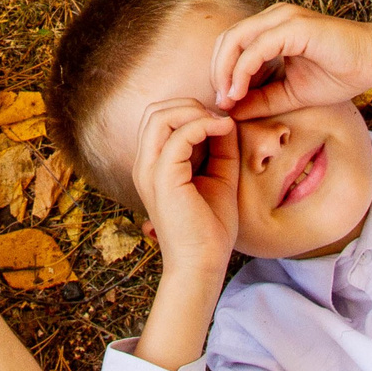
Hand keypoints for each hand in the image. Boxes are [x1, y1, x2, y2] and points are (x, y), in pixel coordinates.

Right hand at [130, 98, 237, 281]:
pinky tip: (223, 130)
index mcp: (153, 166)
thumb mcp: (219, 176)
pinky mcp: (163, 179)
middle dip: (190, 105)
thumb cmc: (210, 228)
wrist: (203, 265)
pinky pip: (178, 137)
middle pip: (156, 111)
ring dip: (194, 111)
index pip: (159, 119)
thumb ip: (220, 147)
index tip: (220, 121)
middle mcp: (145, 165)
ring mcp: (150, 171)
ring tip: (220, 122)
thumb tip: (226, 119)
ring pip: (160, 116)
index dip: (190, 111)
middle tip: (219, 118)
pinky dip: (202, 125)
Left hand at [209, 3, 371, 122]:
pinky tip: (240, 91)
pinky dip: (242, 70)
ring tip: (228, 98)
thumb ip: (262, 99)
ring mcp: (283, 18)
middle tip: (221, 102)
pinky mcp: (294, 27)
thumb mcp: (291, 93)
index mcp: (273, 28)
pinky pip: (256, 47)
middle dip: (217, 72)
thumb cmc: (340, 74)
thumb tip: (232, 111)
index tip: (224, 103)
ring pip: (235, 39)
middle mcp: (274, 17)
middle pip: (226, 39)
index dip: (221, 72)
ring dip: (225, 71)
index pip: (232, 44)